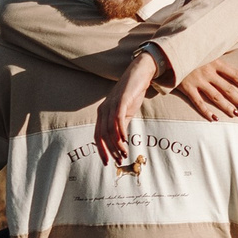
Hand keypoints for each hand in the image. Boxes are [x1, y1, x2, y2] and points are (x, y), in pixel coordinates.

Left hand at [96, 49, 158, 164]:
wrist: (139, 74)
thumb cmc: (132, 94)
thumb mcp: (125, 113)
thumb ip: (121, 126)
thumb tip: (121, 142)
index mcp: (102, 114)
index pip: (98, 136)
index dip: (102, 150)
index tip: (108, 163)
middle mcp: (104, 110)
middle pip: (102, 135)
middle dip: (110, 150)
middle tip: (119, 160)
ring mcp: (111, 104)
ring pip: (110, 129)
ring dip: (117, 144)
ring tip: (124, 153)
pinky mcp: (121, 100)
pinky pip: (118, 118)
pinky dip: (120, 131)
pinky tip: (125, 140)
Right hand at [174, 58, 237, 119]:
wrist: (166, 54)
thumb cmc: (188, 52)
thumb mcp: (205, 52)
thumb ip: (216, 58)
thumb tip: (229, 62)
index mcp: (215, 62)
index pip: (235, 75)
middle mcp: (208, 72)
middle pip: (228, 88)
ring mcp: (197, 81)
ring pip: (216, 97)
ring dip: (227, 106)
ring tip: (235, 114)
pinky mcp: (186, 88)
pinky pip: (198, 103)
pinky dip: (206, 112)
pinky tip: (214, 118)